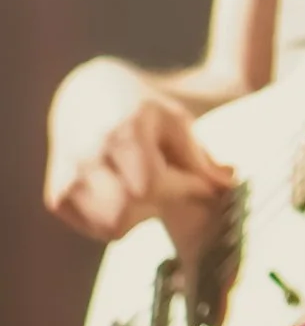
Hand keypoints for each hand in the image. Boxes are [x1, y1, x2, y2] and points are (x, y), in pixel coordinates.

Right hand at [45, 60, 234, 241]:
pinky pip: (98, 229)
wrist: (87, 96)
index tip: (208, 186)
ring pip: (114, 226)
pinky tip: (127, 191)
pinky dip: (120, 219)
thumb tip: (225, 185)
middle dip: (161, 202)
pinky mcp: (57, 197)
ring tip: (148, 184)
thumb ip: (198, 156)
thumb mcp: (175, 119)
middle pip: (131, 210)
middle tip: (173, 182)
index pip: (152, 185)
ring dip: (141, 214)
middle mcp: (85, 156)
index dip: (185, 190)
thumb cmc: (140, 108)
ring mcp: (66, 178)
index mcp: (118, 132)